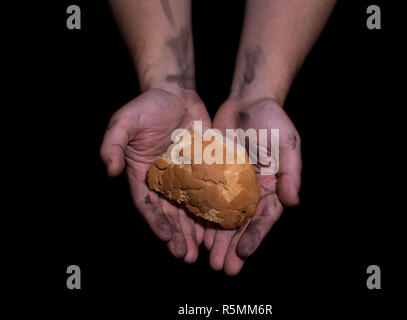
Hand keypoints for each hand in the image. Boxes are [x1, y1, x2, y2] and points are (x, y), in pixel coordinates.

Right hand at [100, 87, 210, 262]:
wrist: (176, 94)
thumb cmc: (147, 106)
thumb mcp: (124, 122)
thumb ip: (112, 144)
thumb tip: (110, 170)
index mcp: (144, 175)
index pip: (148, 204)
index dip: (155, 222)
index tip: (166, 238)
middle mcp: (164, 181)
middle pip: (170, 214)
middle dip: (178, 235)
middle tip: (186, 256)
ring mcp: (185, 177)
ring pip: (191, 209)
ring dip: (196, 231)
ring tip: (203, 250)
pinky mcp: (204, 170)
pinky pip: (209, 193)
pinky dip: (214, 209)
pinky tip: (222, 225)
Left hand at [205, 97, 301, 274]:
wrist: (247, 103)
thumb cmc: (273, 122)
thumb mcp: (288, 144)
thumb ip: (291, 173)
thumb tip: (292, 202)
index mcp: (271, 188)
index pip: (264, 218)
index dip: (255, 236)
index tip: (243, 253)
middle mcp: (250, 192)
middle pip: (242, 225)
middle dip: (232, 247)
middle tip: (223, 268)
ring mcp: (231, 186)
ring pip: (222, 218)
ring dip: (215, 240)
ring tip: (207, 260)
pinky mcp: (212, 176)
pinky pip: (205, 200)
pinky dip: (200, 217)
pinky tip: (194, 234)